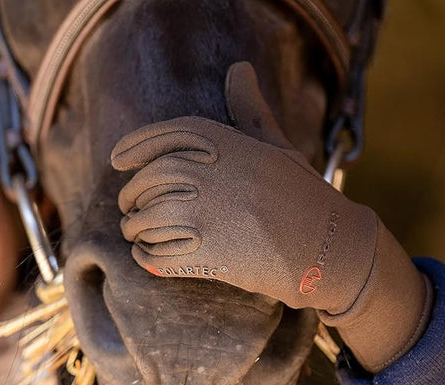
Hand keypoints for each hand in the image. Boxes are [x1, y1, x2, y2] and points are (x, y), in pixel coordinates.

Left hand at [111, 62, 430, 370]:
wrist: (328, 245)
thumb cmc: (300, 195)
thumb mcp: (275, 146)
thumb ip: (249, 111)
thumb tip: (239, 68)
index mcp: (225, 144)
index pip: (165, 137)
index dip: (135, 147)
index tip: (116, 160)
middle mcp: (211, 174)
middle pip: (148, 181)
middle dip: (131, 195)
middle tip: (128, 206)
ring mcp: (207, 215)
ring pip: (147, 220)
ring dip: (135, 228)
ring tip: (136, 231)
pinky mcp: (208, 255)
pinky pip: (157, 254)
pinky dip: (145, 256)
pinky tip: (145, 254)